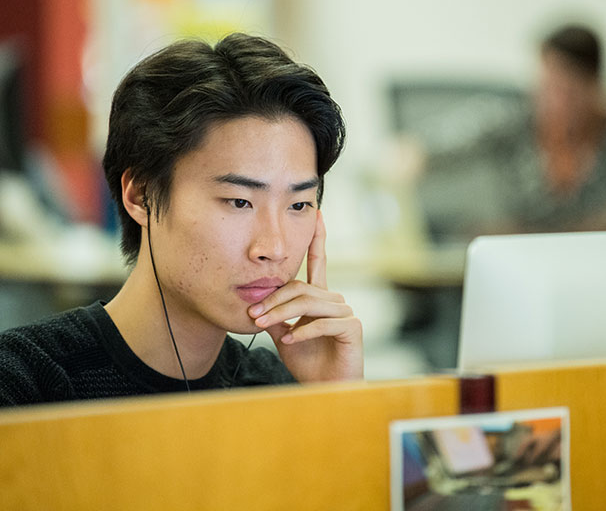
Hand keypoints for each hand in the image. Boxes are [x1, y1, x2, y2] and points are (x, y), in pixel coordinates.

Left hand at [247, 210, 363, 381]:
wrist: (325, 390)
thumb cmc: (308, 362)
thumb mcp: (284, 334)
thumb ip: (276, 315)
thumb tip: (257, 302)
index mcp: (320, 298)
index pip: (318, 263)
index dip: (318, 238)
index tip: (317, 214)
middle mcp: (335, 300)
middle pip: (301, 287)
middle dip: (273, 299)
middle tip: (252, 314)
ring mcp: (346, 312)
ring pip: (308, 303)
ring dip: (282, 314)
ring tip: (262, 325)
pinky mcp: (353, 327)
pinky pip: (322, 322)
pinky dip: (302, 331)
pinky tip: (290, 340)